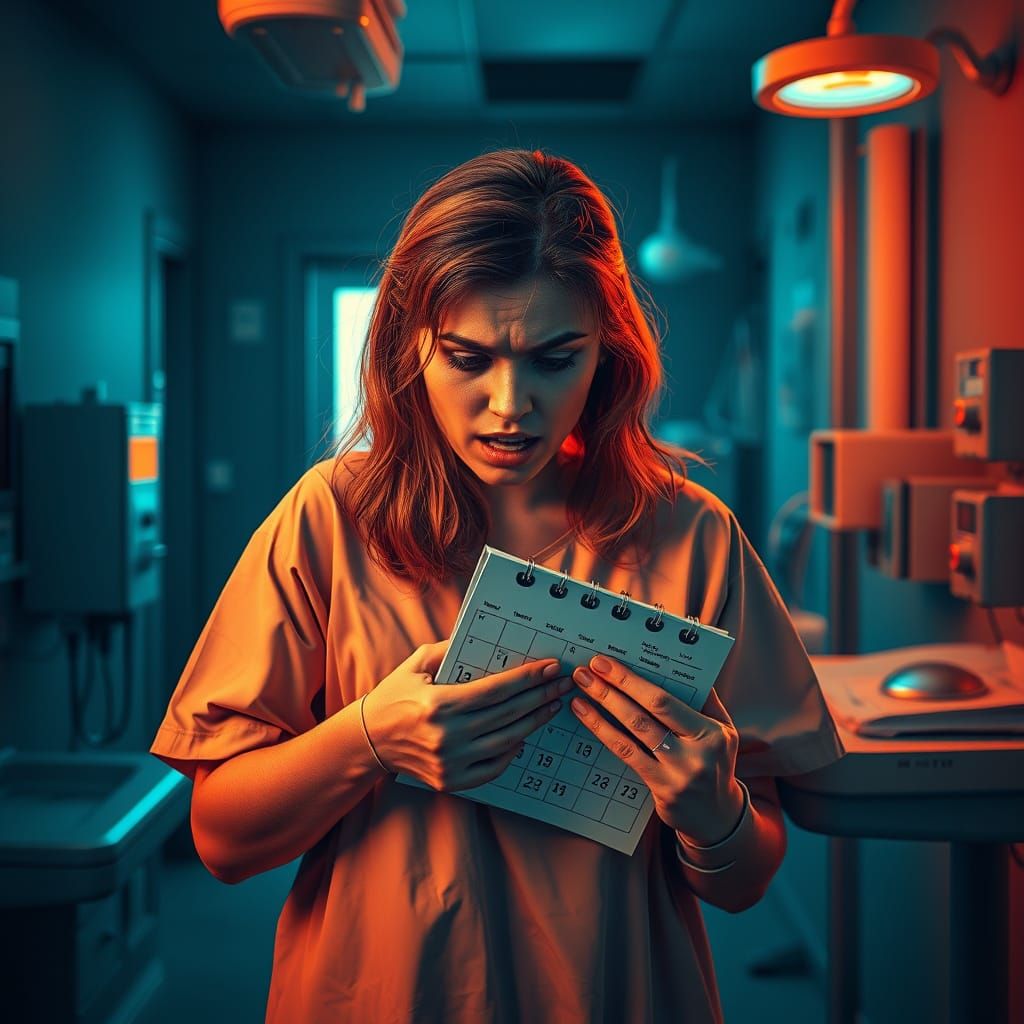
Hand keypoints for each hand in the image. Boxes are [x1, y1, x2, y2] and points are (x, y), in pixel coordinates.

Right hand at [363, 640, 574, 791]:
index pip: (496, 690)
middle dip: (540, 696)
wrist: (369, 740)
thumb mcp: (418, 664)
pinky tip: (525, 733)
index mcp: (438, 703)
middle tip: (562, 683)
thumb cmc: (395, 695)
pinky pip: (494, 767)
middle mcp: (446, 735)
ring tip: (552, 705)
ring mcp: (449, 762)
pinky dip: (513, 750)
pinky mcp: (450, 781)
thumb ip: (451, 649)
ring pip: (507, 741)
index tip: (550, 667)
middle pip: (508, 715)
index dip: (527, 678)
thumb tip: (487, 639)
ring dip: (535, 722)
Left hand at [571, 655, 744, 845]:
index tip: (606, 663)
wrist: (718, 815)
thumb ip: (705, 700)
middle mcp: (696, 753)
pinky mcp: (661, 789)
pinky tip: (587, 717)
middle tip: (587, 670)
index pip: (666, 701)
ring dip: (603, 708)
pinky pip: (627, 755)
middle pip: (647, 713)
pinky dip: (604, 732)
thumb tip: (684, 667)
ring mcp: (678, 773)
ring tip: (581, 691)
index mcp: (711, 732)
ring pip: (633, 733)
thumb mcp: (723, 730)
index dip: (632, 681)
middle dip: (614, 688)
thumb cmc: (716, 761)